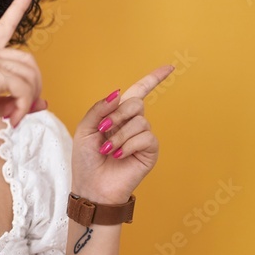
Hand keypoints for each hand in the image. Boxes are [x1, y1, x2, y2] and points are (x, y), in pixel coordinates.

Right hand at [0, 0, 46, 143]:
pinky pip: (22, 88)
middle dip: (34, 86)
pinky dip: (22, 106)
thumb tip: (42, 103)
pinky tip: (10, 119)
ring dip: (27, 100)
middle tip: (23, 110)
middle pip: (29, 61)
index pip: (3, 26)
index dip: (18, 7)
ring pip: (29, 76)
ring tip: (13, 118)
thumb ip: (13, 101)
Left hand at [70, 65, 174, 203]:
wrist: (91, 187)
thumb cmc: (86, 160)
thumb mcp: (84, 129)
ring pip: (140, 121)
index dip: (153, 79)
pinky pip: (146, 137)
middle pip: (136, 102)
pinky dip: (129, 145)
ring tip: (108, 151)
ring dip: (120, 136)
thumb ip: (99, 109)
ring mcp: (142, 137)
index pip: (138, 92)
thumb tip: (118, 93)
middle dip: (118, 114)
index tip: (169, 67)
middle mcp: (132, 124)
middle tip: (103, 130)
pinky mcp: (150, 151)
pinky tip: (120, 156)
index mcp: (117, 115)